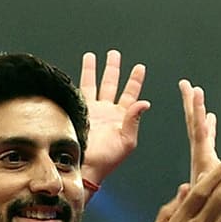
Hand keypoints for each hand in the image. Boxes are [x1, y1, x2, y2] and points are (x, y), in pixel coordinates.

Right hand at [79, 51, 149, 189]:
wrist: (85, 168)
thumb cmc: (107, 160)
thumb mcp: (127, 141)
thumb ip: (134, 120)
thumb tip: (144, 102)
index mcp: (122, 117)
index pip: (131, 93)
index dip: (135, 80)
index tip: (139, 67)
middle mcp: (107, 112)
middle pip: (111, 84)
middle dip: (112, 68)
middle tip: (114, 54)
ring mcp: (92, 112)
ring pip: (93, 85)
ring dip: (93, 70)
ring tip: (91, 56)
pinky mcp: (78, 114)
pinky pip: (78, 94)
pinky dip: (78, 83)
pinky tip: (76, 74)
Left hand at [179, 79, 218, 184]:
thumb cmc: (210, 217)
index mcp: (202, 161)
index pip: (198, 129)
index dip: (197, 109)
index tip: (193, 89)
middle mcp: (201, 159)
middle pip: (195, 126)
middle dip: (192, 105)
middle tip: (185, 84)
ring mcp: (204, 162)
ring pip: (202, 133)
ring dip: (201, 114)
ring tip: (198, 95)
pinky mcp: (210, 168)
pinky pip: (210, 142)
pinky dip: (210, 129)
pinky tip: (211, 120)